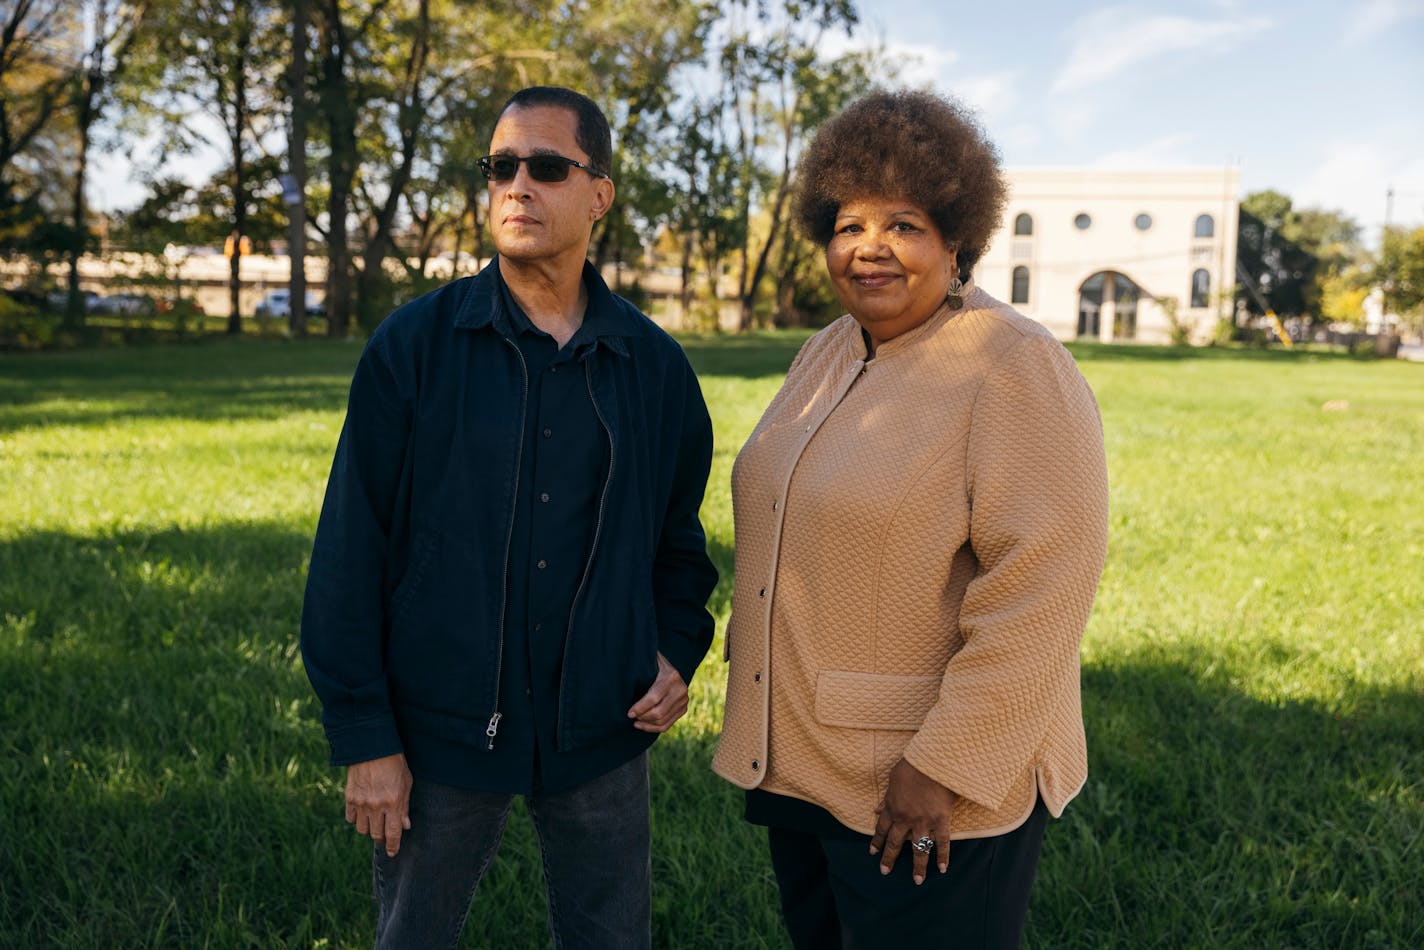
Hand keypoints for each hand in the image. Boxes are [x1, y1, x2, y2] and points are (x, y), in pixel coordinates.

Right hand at [345, 753, 412, 856]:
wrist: (372, 747)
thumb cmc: (394, 763)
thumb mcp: (406, 783)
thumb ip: (405, 806)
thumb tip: (405, 826)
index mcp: (393, 803)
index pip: (393, 833)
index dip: (394, 846)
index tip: (393, 852)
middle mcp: (376, 806)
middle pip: (376, 835)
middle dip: (382, 839)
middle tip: (385, 836)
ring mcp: (361, 803)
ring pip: (362, 830)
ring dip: (369, 830)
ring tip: (375, 823)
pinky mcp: (349, 798)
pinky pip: (351, 818)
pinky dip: (357, 820)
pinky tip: (363, 814)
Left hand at [627, 652, 687, 732]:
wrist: (670, 669)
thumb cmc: (653, 663)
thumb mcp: (649, 659)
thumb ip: (640, 660)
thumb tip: (624, 661)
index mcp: (671, 676)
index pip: (653, 698)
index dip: (640, 708)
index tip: (629, 712)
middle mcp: (681, 689)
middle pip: (659, 712)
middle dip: (643, 717)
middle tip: (632, 717)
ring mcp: (684, 700)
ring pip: (663, 721)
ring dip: (647, 725)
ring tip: (635, 722)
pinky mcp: (683, 709)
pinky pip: (668, 725)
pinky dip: (654, 728)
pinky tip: (643, 726)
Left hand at [869, 757, 955, 884]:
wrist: (933, 761)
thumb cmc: (913, 766)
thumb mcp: (893, 780)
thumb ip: (886, 798)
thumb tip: (875, 810)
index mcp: (892, 807)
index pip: (881, 828)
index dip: (877, 841)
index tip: (873, 852)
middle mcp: (905, 818)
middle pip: (895, 843)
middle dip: (889, 858)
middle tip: (885, 871)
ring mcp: (923, 821)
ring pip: (918, 849)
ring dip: (918, 866)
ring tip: (917, 881)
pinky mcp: (941, 820)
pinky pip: (942, 842)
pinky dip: (943, 856)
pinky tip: (942, 869)